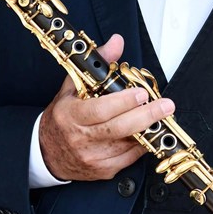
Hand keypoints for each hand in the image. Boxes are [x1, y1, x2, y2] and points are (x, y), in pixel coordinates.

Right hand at [38, 33, 174, 180]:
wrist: (46, 153)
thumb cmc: (62, 117)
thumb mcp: (72, 87)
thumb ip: (97, 64)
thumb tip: (117, 43)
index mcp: (71, 116)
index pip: (100, 110)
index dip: (123, 102)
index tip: (141, 93)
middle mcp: (81, 139)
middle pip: (118, 128)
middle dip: (146, 116)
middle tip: (165, 106)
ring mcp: (92, 158)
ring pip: (127, 144)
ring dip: (147, 130)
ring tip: (161, 116)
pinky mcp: (102, 171)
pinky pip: (129, 158)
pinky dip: (141, 145)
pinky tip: (147, 132)